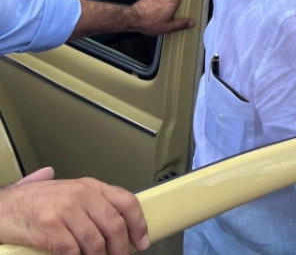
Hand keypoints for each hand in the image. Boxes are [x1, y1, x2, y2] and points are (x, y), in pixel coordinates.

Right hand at [0, 175, 148, 253]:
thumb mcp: (68, 190)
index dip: (139, 224)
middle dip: (121, 248)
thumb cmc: (34, 200)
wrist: (3, 207)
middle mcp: (82, 195)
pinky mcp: (49, 228)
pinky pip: (73, 251)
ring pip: (96, 242)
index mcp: (91, 186)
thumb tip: (116, 206)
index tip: (142, 241)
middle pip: (115, 225)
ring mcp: (65, 211)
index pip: (127, 202)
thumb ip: (91, 195)